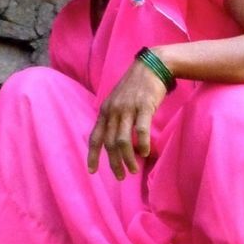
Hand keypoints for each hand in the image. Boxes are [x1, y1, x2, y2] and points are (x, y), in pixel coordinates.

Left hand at [87, 58, 167, 179]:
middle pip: (109, 143)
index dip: (93, 155)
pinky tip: (145, 153)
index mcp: (105, 110)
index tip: (92, 171)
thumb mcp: (118, 101)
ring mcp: (128, 108)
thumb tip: (115, 142)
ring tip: (133, 170)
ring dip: (127, 159)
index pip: (95, 137)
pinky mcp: (144, 106)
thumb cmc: (135, 86)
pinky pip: (141, 130)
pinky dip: (142, 144)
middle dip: (114, 163)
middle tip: (121, 176)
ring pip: (123, 140)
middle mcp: (114, 110)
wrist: (151, 66)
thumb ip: (114, 118)